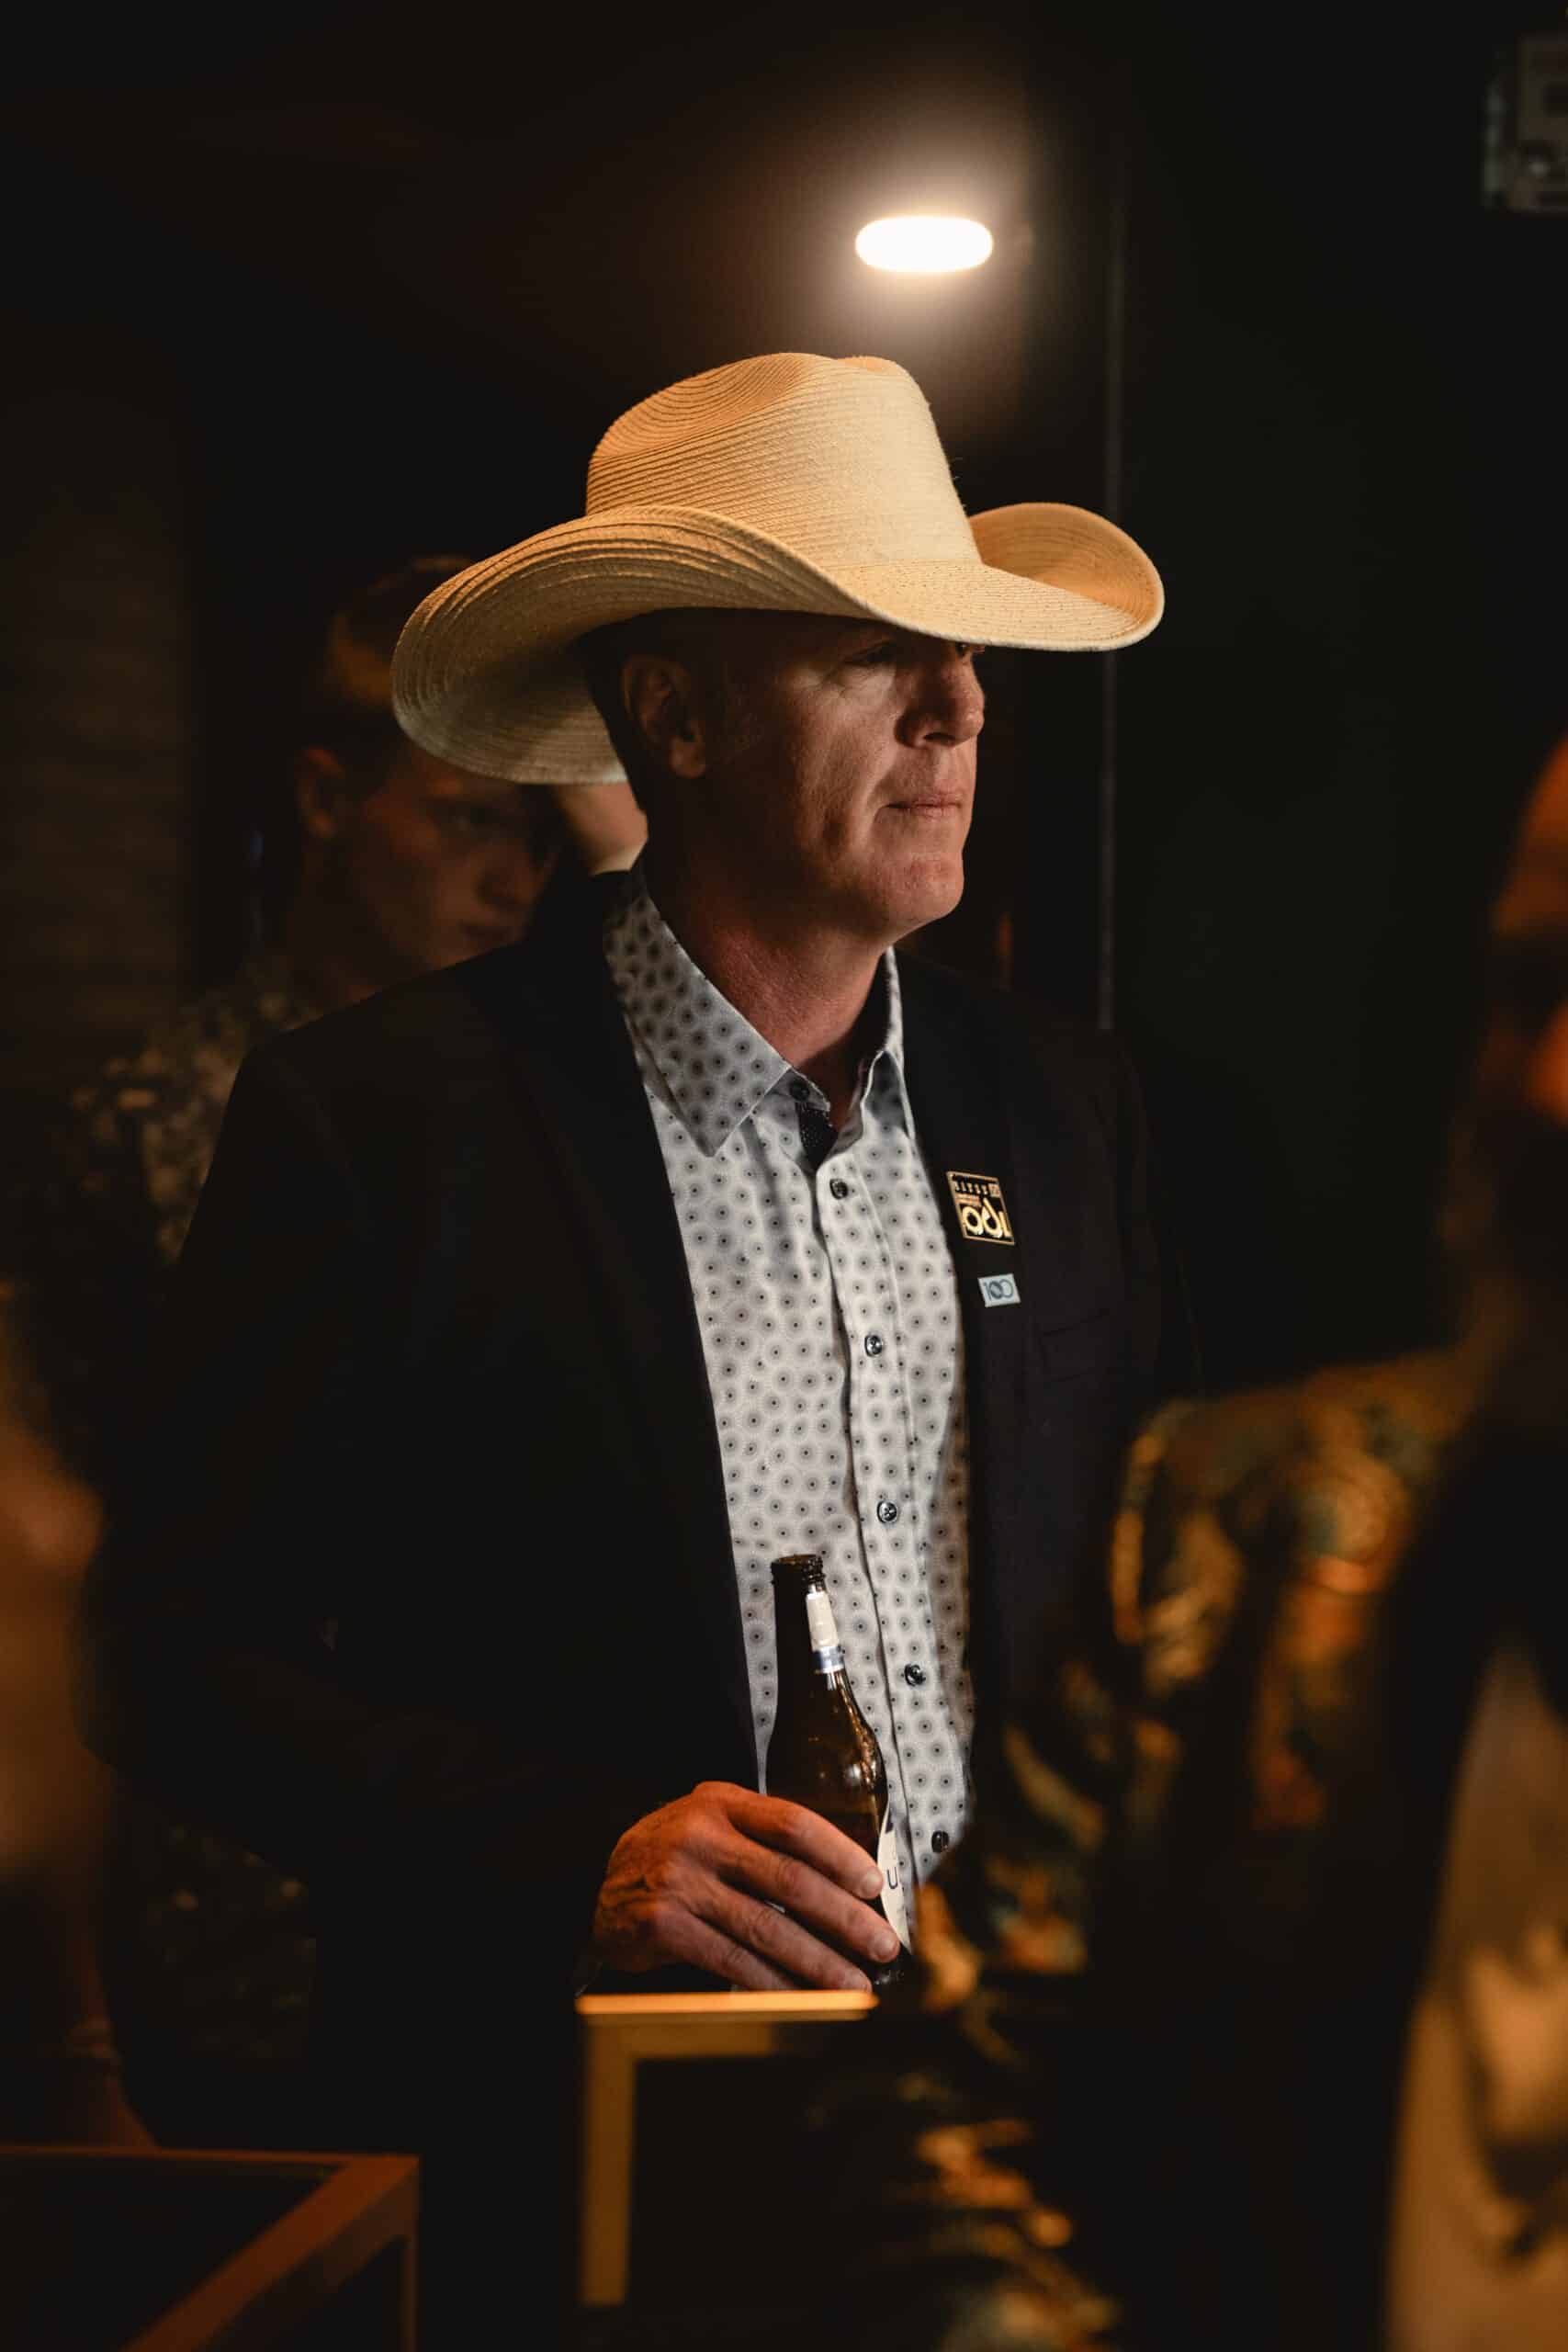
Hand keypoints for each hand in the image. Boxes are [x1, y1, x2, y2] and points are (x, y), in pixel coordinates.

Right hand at [589, 1780, 899, 1990]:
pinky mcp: (667, 1926)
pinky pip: (735, 1961)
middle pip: (789, 1879)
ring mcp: (682, 1881)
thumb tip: (845, 1885)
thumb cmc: (675, 1856)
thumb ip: (765, 1840)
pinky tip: (803, 1997)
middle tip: (881, 1944)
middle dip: (844, 1918)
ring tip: (853, 1984)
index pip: (793, 1823)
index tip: (873, 1885)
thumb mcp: (714, 1824)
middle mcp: (700, 1836)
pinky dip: (775, 1984)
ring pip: (767, 1928)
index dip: (840, 1854)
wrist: (604, 1885)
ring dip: (819, 1961)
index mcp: (722, 1802)